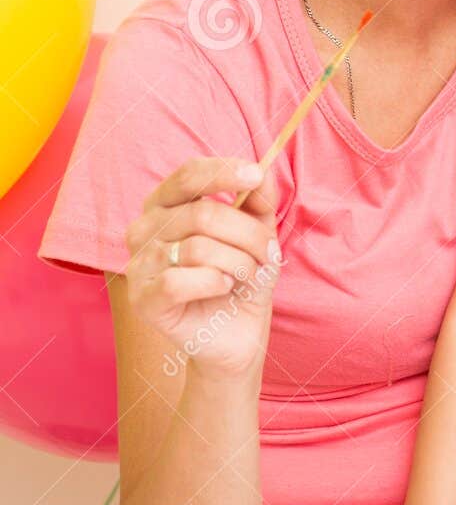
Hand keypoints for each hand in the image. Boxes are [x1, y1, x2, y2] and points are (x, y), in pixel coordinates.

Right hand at [124, 157, 279, 375]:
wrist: (238, 332)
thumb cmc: (241, 276)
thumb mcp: (259, 233)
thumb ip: (259, 201)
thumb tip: (262, 173)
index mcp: (166, 204)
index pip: (188, 176)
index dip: (223, 172)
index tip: (256, 175)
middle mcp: (144, 229)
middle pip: (203, 215)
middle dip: (250, 235)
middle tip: (269, 254)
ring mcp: (138, 264)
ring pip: (198, 249)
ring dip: (239, 263)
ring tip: (247, 275)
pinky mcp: (142, 299)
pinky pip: (178, 281)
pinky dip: (214, 283)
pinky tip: (222, 288)